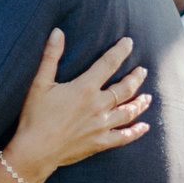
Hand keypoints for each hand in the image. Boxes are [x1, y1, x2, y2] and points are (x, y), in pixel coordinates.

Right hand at [7, 32, 150, 181]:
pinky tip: (145, 127)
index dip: (120, 51)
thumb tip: (58, 32)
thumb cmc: (35, 116)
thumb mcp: (40, 83)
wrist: (35, 151)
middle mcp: (98, 105)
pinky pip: (124, 137)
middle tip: (142, 70)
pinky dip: (136, 132)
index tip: (129, 42)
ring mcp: (102, 125)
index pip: (109, 63)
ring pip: (129, 111)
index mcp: (85, 88)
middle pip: (125, 88)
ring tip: (148, 97)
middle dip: (136, 77)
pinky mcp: (101, 143)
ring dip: (140, 103)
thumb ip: (51, 56)